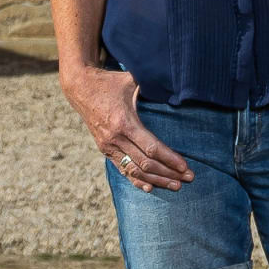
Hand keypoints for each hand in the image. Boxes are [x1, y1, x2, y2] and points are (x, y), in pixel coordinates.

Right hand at [61, 64, 187, 190]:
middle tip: (188, 178)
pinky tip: (150, 188)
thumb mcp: (132, 80)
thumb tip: (177, 87)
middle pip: (146, 163)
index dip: (170, 159)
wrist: (80, 87)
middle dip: (169, 173)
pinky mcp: (104, 149)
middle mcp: (115, 138)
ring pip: (135, 170)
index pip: (151, 148)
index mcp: (124, 122)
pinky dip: (136, 180)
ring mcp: (108, 145)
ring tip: (175, 186)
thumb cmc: (110, 82)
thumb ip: (153, 86)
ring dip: (157, 180)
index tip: (185, 167)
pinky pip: (122, 169)